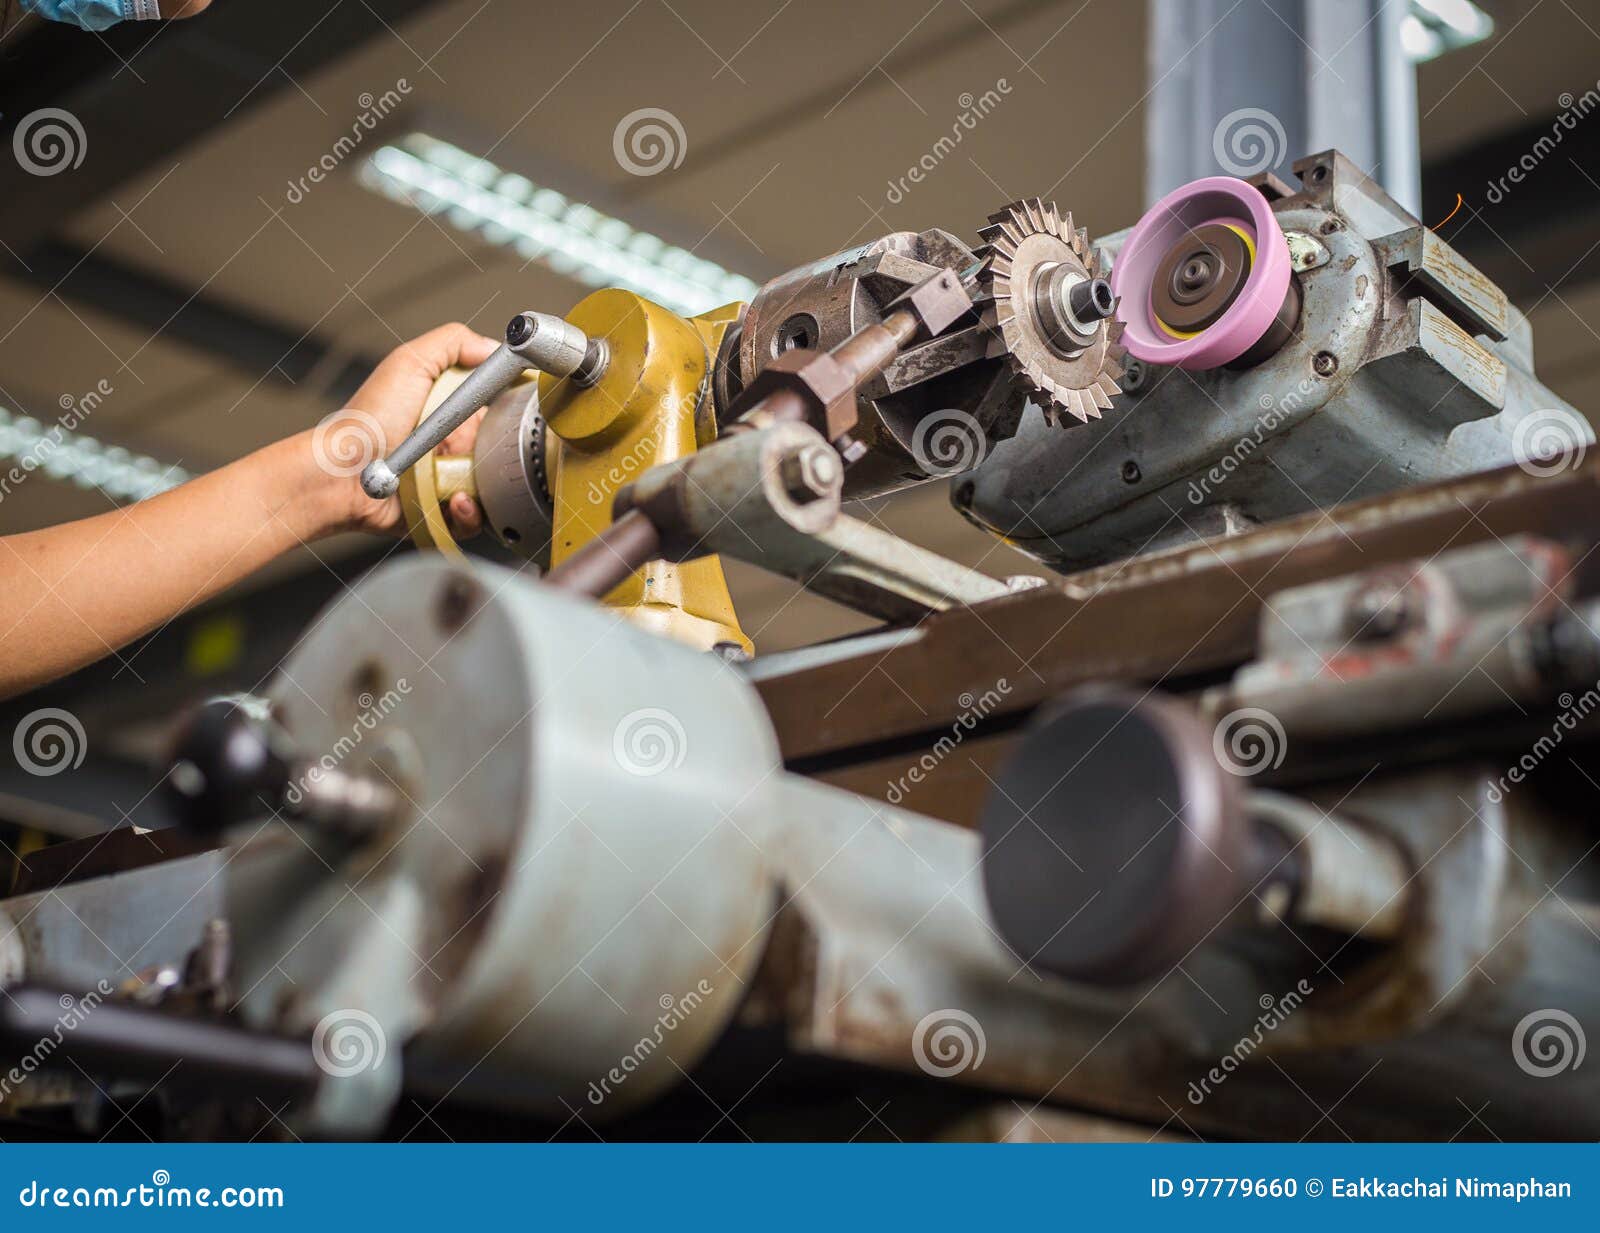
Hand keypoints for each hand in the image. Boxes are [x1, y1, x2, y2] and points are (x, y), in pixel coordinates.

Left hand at [317, 322, 499, 537]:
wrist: (340, 475)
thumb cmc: (367, 420)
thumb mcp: (409, 364)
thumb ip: (453, 343)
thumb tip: (495, 347)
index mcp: (450, 413)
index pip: (500, 411)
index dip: (513, 413)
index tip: (522, 415)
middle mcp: (453, 448)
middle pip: (503, 454)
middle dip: (503, 457)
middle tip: (487, 453)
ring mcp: (449, 482)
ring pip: (493, 491)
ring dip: (488, 490)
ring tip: (465, 485)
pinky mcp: (442, 514)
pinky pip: (474, 521)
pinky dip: (470, 515)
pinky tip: (455, 502)